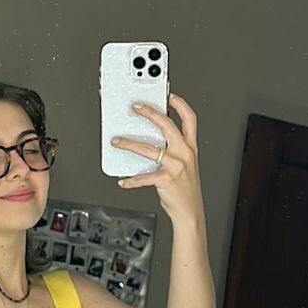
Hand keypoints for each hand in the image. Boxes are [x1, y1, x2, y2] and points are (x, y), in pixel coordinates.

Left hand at [110, 93, 203, 224]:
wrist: (190, 212)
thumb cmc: (185, 189)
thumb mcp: (185, 165)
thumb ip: (172, 151)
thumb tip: (148, 140)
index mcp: (190, 148)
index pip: (189, 119)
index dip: (180, 105)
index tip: (169, 95)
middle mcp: (184, 154)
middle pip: (167, 125)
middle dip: (150, 113)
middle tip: (135, 107)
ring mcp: (176, 166)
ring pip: (148, 148)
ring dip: (129, 144)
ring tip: (116, 141)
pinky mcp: (165, 179)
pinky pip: (143, 176)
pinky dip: (131, 180)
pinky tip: (124, 180)